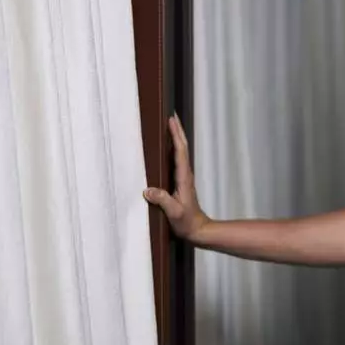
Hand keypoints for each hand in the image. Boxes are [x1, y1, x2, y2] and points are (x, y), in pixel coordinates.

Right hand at [143, 114, 208, 240]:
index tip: (171, 120)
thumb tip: (147, 189)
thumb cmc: (186, 222)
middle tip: (171, 115)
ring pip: (180, 152)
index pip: (180, 151)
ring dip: (176, 138)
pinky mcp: (180, 182)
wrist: (197, 230)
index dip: (176, 135)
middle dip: (177, 130)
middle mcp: (185, 174)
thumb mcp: (174, 212)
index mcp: (184, 177)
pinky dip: (172, 149)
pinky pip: (176, 160)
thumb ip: (162, 200)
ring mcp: (183, 177)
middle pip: (182, 147)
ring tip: (168, 125)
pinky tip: (166, 148)